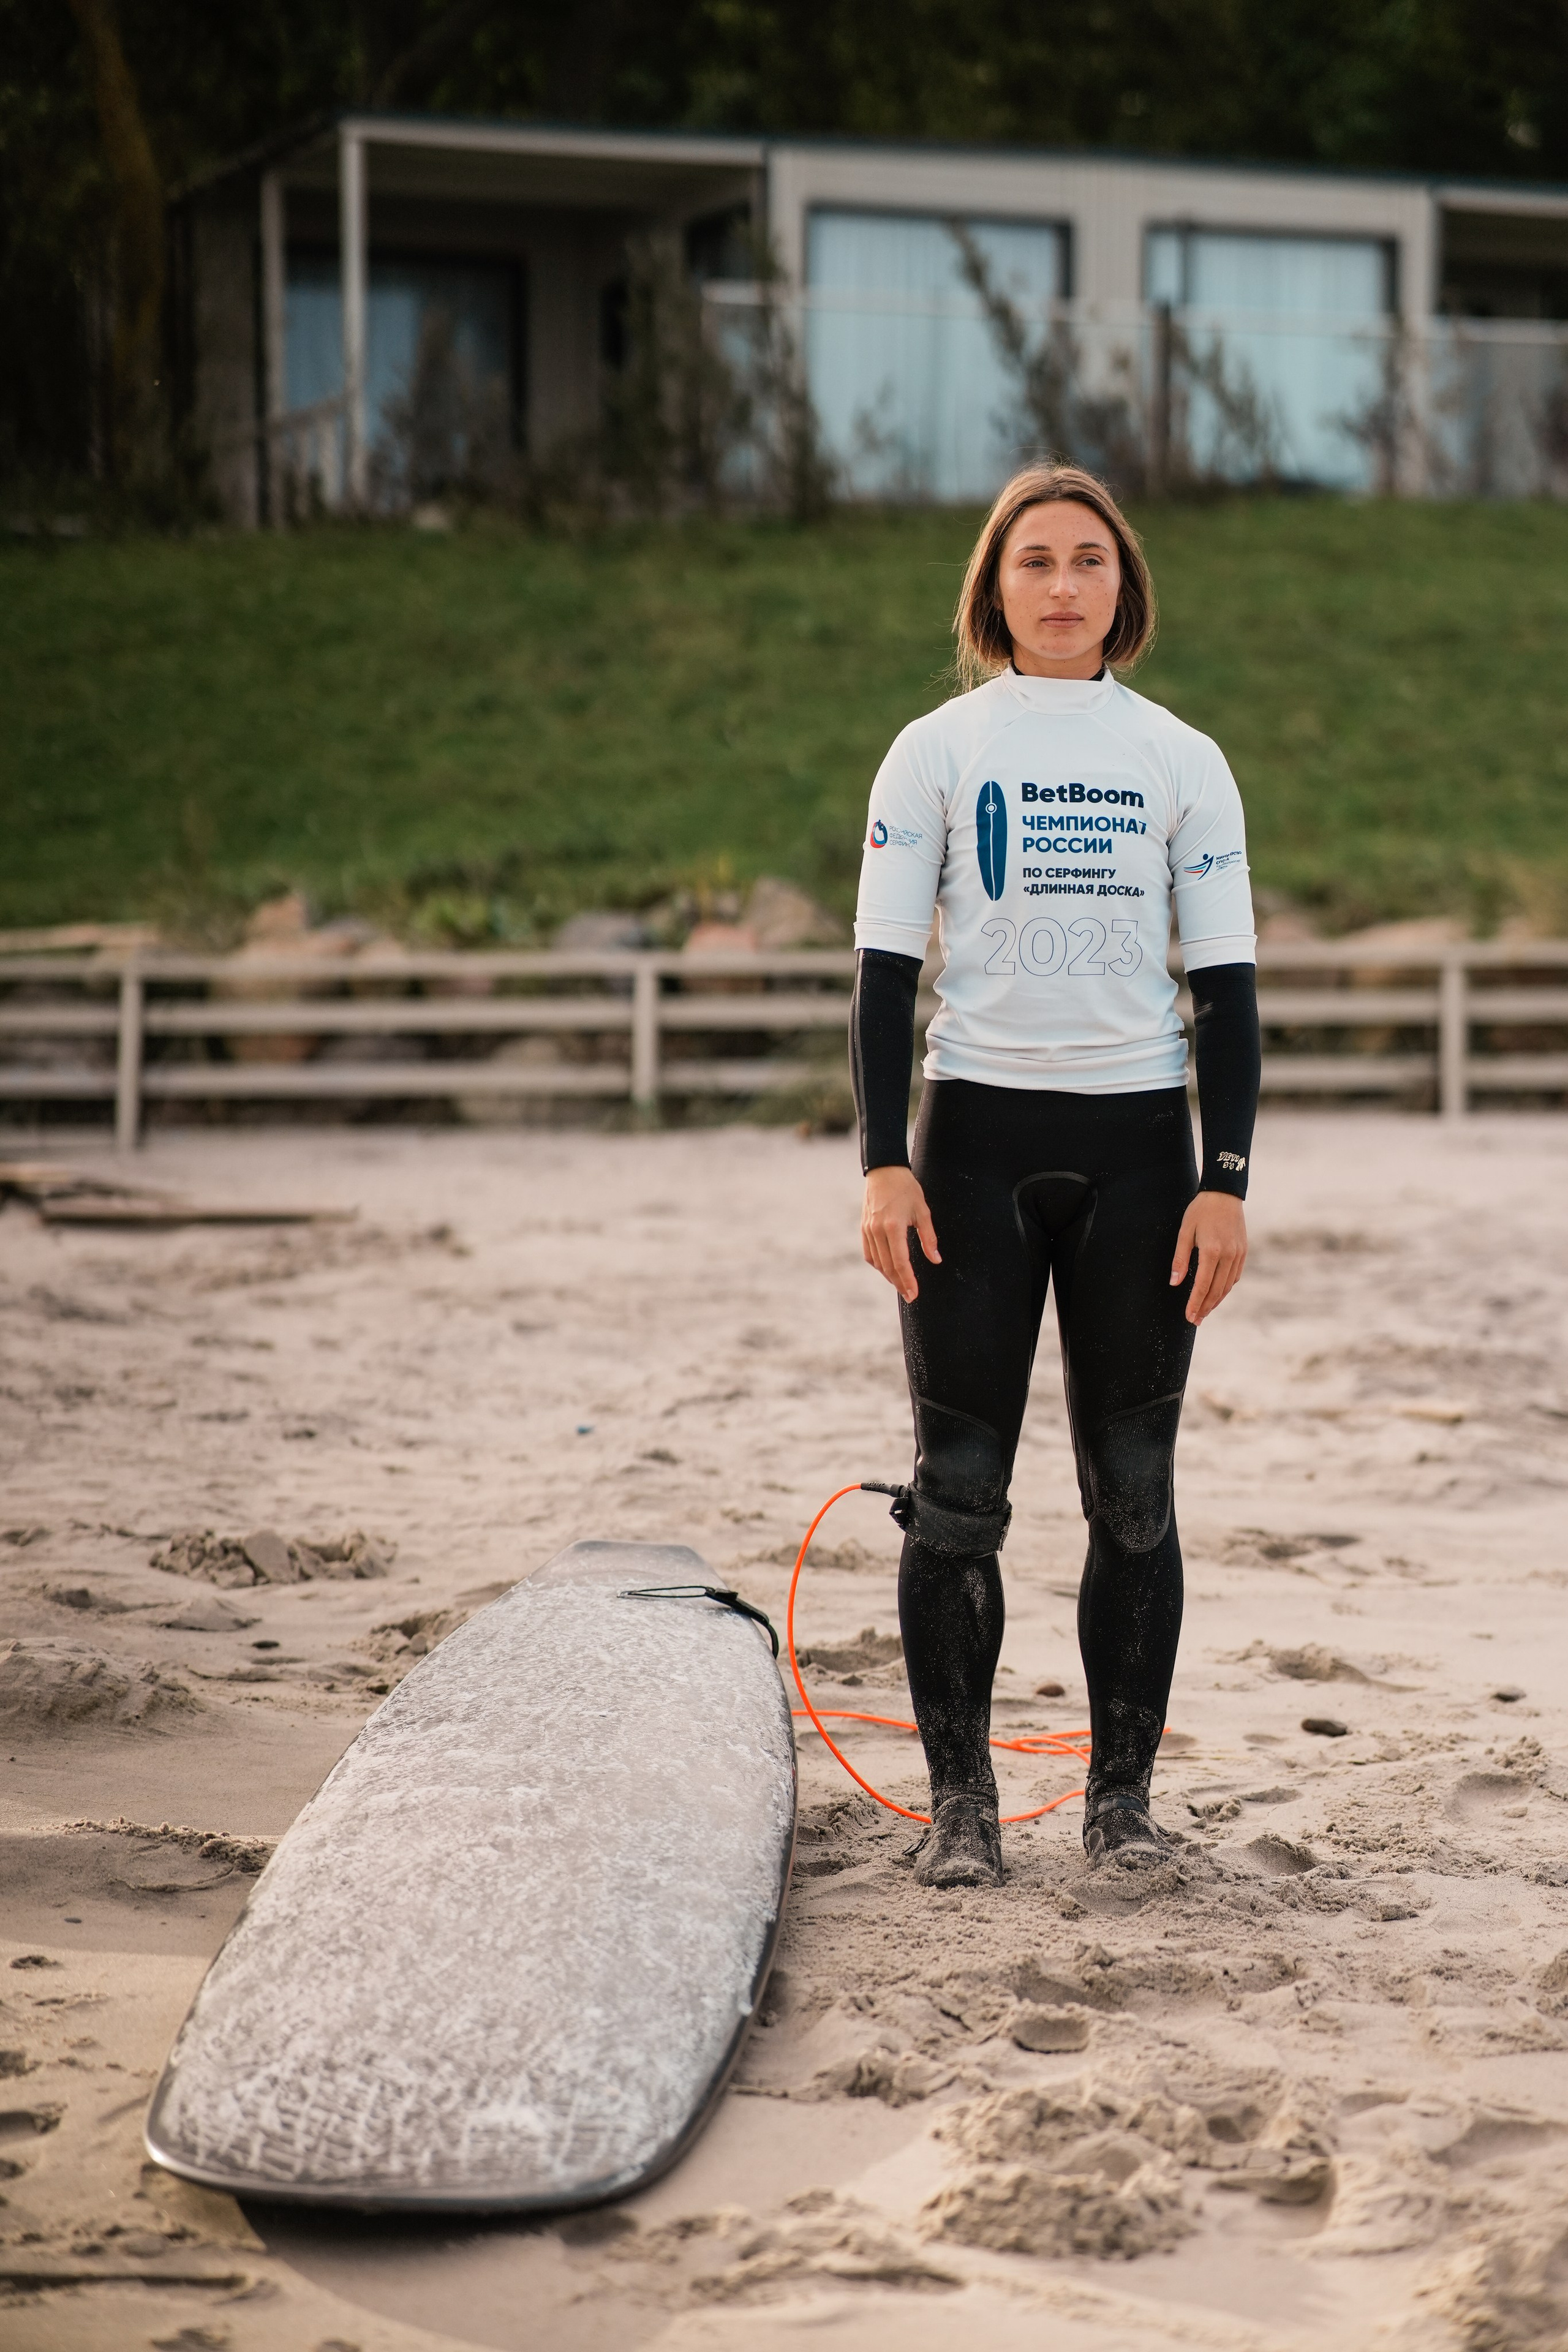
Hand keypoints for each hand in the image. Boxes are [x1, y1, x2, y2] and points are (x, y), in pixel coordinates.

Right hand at [862, 1166, 939, 1302]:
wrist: (884, 1170)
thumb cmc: (906, 1189)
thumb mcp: (923, 1212)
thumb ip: (929, 1238)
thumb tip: (936, 1259)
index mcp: (893, 1227)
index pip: (900, 1262)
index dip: (908, 1280)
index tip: (914, 1294)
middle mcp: (877, 1231)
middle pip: (888, 1266)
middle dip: (899, 1283)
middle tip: (910, 1296)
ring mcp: (868, 1230)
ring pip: (877, 1262)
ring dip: (889, 1276)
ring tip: (901, 1285)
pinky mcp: (864, 1228)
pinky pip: (869, 1253)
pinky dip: (879, 1264)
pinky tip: (887, 1270)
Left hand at [1170, 1191, 1246, 1325]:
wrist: (1224, 1193)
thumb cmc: (1200, 1211)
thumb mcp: (1185, 1232)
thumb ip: (1180, 1259)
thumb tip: (1175, 1283)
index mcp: (1212, 1251)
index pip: (1203, 1286)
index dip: (1195, 1304)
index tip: (1189, 1316)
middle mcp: (1228, 1255)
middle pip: (1217, 1290)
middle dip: (1205, 1307)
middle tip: (1195, 1320)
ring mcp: (1238, 1253)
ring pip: (1228, 1285)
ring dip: (1216, 1301)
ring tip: (1205, 1311)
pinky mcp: (1243, 1251)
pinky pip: (1235, 1275)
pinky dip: (1226, 1287)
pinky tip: (1217, 1293)